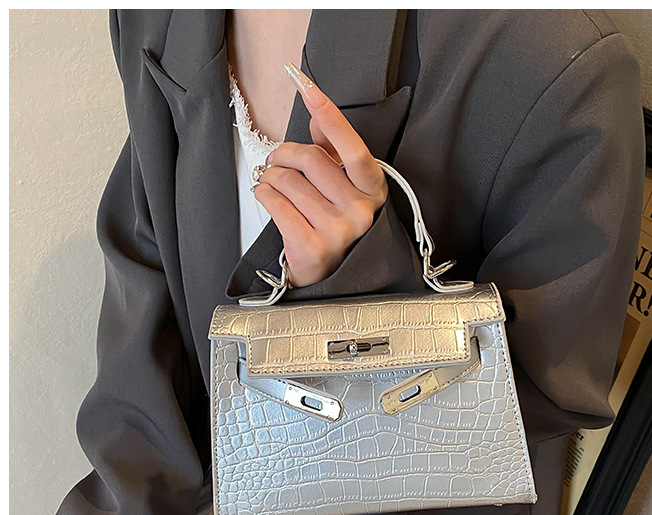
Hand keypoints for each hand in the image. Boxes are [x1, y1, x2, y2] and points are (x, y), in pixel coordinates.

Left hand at [252, 61, 388, 288]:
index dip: (330, 116)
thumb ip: (332, 148)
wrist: (325, 274)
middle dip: (284, 154)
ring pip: (288, 181)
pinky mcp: (312, 246)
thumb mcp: (342, 185)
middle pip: (310, 159)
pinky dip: (264, 194)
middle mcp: (361, 212)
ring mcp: (338, 232)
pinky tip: (268, 197)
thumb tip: (317, 109)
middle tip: (277, 161)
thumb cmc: (332, 222)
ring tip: (274, 184)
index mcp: (373, 190)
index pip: (352, 148)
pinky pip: (275, 203)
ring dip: (271, 177)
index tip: (308, 87)